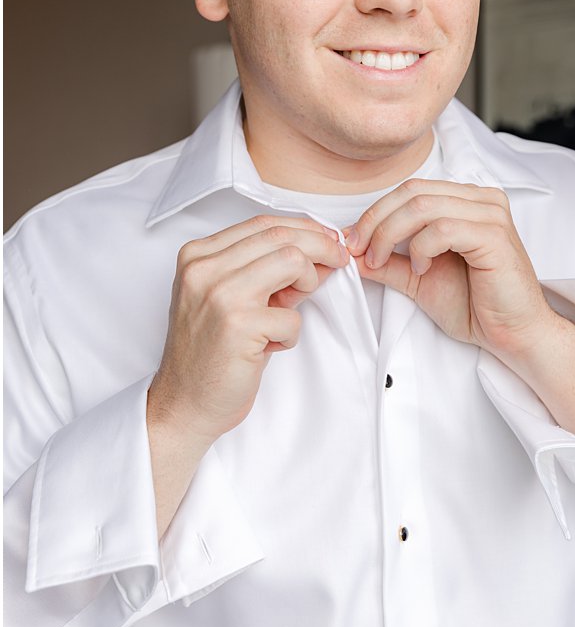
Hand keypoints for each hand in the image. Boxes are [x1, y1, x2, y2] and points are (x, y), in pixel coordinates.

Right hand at [149, 215, 349, 453]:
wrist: (184, 401)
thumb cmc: (211, 352)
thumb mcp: (233, 299)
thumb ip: (270, 272)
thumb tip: (322, 252)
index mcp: (197, 255)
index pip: (263, 224)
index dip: (305, 229)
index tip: (328, 242)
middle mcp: (204, 269)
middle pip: (281, 237)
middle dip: (321, 248)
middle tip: (338, 263)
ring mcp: (219, 294)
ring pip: (293, 261)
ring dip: (308, 284)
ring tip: (291, 309)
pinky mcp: (238, 324)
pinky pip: (293, 315)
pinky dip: (291, 332)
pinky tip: (270, 345)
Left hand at [344, 179, 559, 363]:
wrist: (514, 334)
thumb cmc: (479, 306)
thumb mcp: (420, 279)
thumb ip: (390, 262)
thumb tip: (350, 251)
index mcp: (469, 202)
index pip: (411, 190)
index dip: (376, 213)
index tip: (352, 243)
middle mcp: (483, 200)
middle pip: (413, 192)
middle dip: (376, 221)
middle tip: (358, 250)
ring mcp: (492, 215)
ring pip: (422, 205)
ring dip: (391, 234)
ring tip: (383, 261)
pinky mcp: (495, 236)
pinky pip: (443, 228)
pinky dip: (421, 248)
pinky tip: (423, 269)